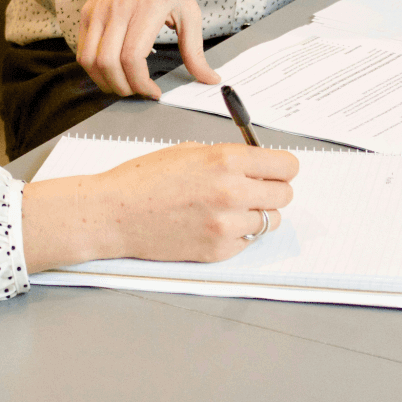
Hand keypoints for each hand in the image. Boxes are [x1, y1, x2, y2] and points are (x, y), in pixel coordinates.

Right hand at [21, 143, 298, 271]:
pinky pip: (248, 242)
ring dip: (256, 214)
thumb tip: (257, 164)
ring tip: (229, 209)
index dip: (281, 167)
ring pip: (270, 221)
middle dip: (271, 190)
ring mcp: (226, 225)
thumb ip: (228, 157)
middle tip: (253, 189)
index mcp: (226, 160)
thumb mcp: (189, 151)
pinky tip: (213, 224)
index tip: (276, 170)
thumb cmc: (144, 179)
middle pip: (284, 195)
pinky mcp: (218, 250)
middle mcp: (232, 192)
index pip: (286, 166)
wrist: (114, 213)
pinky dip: (238, 234)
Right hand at [77, 0, 219, 98]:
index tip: (153, 92)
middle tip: (138, 91)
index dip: (140, 83)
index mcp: (147, 8)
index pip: (132, 56)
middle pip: (108, 63)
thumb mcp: (188, 10)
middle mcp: (119, 9)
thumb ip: (195, 50)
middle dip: (123, 88)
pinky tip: (110, 72)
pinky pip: (82, 51)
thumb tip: (209, 78)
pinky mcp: (87, 14)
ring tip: (123, 85)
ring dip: (105, 82)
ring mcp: (99, 11)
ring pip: (90, 60)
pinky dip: (93, 69)